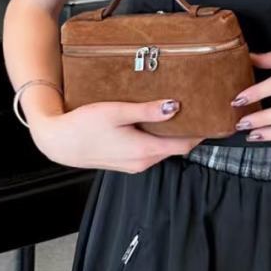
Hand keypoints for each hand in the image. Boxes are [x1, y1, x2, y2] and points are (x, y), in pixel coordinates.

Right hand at [29, 97, 206, 172]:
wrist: (58, 142)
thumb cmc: (83, 126)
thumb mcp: (117, 112)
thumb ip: (147, 110)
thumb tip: (175, 106)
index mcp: (145, 151)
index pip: (185, 144)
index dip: (201, 132)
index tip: (213, 118)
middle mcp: (143, 161)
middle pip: (176, 147)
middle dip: (189, 131)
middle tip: (199, 109)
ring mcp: (134, 163)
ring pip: (163, 148)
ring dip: (172, 133)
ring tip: (179, 111)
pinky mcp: (125, 161)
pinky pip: (150, 149)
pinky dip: (158, 137)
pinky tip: (154, 121)